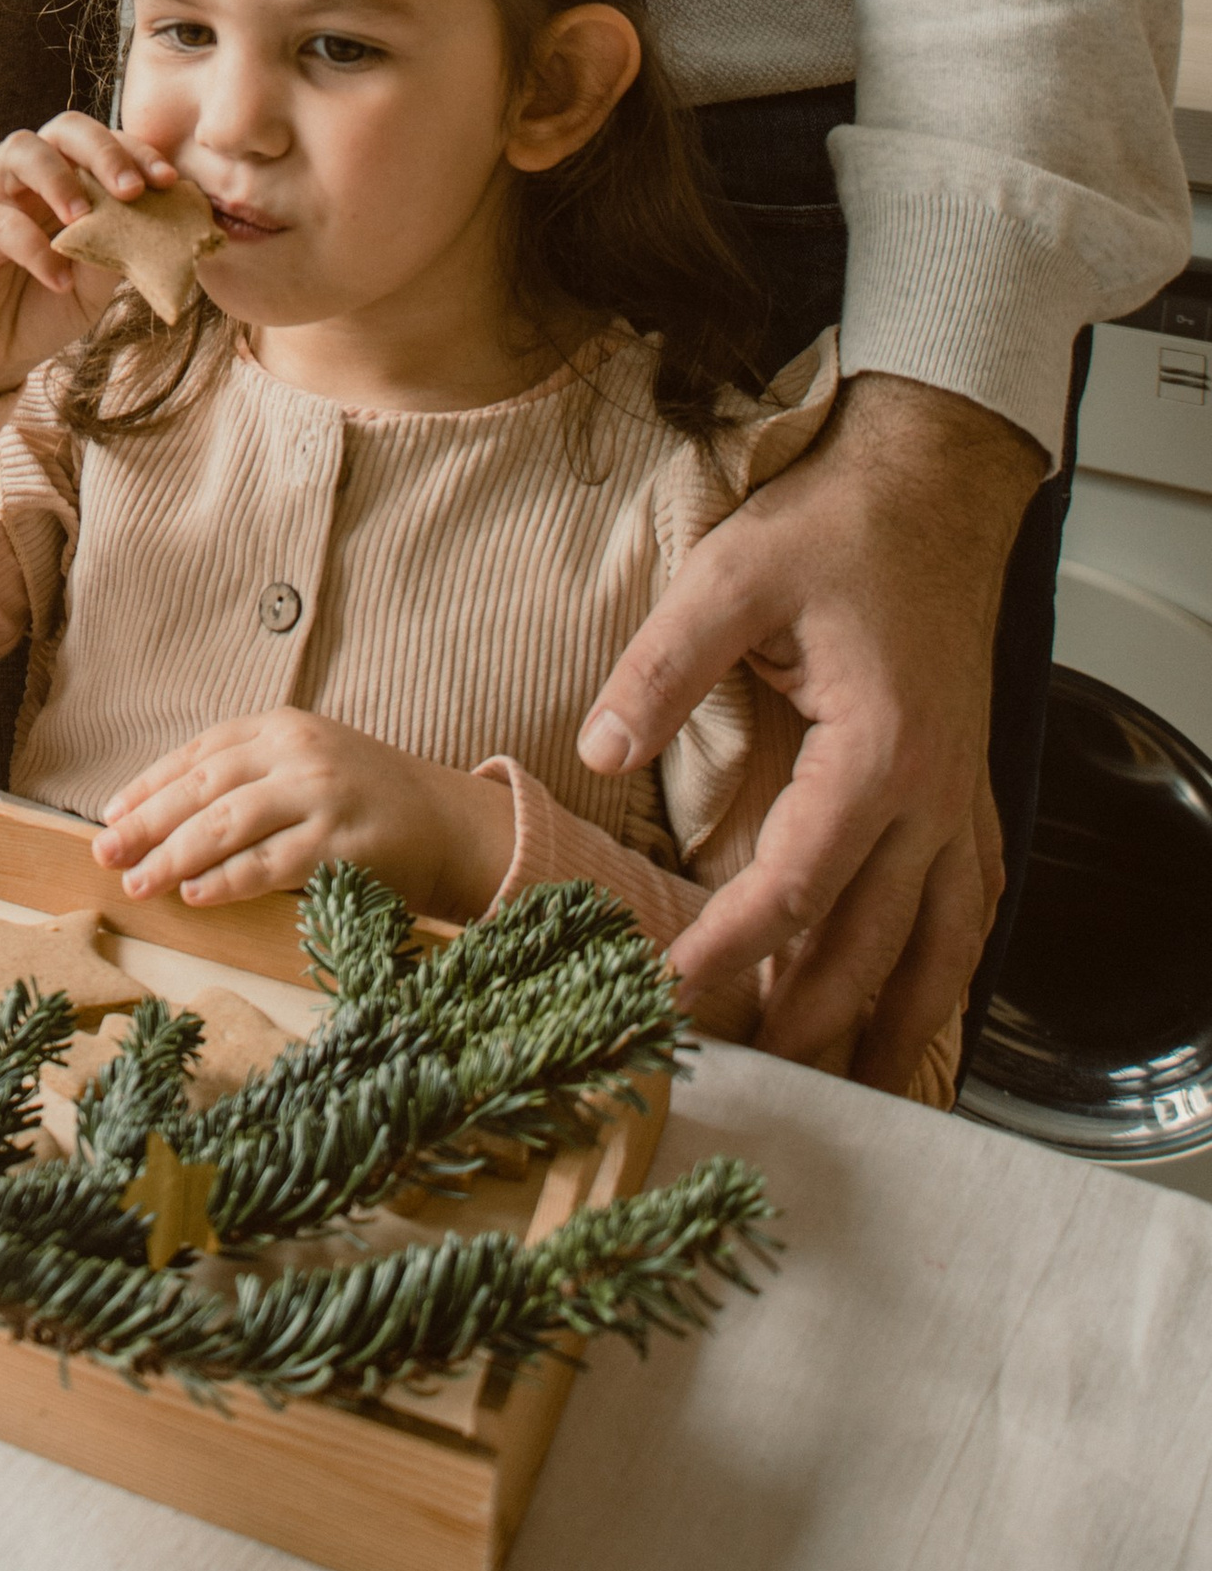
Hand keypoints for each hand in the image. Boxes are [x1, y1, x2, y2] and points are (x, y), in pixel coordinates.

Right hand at [0, 114, 184, 421]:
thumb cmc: (46, 306)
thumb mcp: (96, 282)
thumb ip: (120, 248)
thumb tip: (162, 224)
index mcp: (68, 181)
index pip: (104, 143)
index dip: (137, 151)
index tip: (168, 181)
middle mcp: (30, 179)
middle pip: (64, 128)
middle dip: (103, 150)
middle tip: (131, 190)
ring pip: (19, 150)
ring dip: (59, 178)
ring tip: (83, 219)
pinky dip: (35, 248)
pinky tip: (58, 280)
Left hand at [91, 709, 516, 920]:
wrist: (450, 822)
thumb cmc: (365, 799)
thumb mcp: (306, 763)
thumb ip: (248, 776)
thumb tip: (163, 815)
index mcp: (282, 727)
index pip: (201, 751)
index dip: (151, 783)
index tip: (110, 813)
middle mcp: (299, 752)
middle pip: (206, 785)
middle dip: (149, 821)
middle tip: (107, 853)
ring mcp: (323, 795)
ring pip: (230, 823)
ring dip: (176, 855)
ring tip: (139, 882)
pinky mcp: (345, 842)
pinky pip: (274, 864)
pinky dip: (230, 879)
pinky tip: (196, 893)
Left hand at [575, 371, 1041, 1084]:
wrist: (930, 492)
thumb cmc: (833, 531)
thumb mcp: (730, 579)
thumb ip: (662, 668)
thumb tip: (598, 748)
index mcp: (877, 750)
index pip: (800, 883)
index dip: (734, 946)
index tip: (674, 989)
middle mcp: (933, 793)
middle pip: (877, 940)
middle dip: (811, 1013)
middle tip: (752, 1073)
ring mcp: (960, 796)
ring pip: (944, 943)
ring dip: (895, 1017)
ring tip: (845, 1078)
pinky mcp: (966, 788)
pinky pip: (972, 904)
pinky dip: (947, 966)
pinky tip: (918, 998)